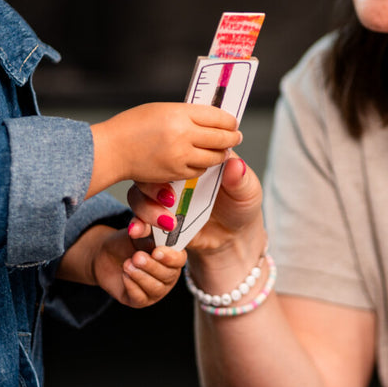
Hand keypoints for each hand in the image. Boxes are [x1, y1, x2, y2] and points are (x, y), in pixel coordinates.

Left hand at [90, 227, 186, 307]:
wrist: (105, 256)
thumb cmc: (127, 243)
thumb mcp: (136, 231)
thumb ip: (145, 227)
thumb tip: (149, 224)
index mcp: (171, 256)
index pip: (179, 259)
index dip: (170, 257)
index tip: (156, 251)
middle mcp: (168, 274)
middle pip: (169, 275)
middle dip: (151, 266)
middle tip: (136, 257)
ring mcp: (156, 289)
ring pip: (156, 288)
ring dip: (141, 276)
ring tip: (127, 264)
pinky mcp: (140, 300)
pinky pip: (141, 298)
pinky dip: (132, 286)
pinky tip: (124, 275)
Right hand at [91, 102, 242, 193]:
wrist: (112, 150)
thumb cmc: (133, 126)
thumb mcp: (161, 110)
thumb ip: (186, 114)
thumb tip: (212, 117)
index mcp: (179, 113)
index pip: (217, 116)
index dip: (229, 120)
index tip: (234, 122)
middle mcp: (182, 134)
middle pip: (221, 137)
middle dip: (232, 137)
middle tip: (236, 136)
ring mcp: (179, 156)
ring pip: (214, 157)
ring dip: (222, 153)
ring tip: (224, 149)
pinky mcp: (175, 173)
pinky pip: (199, 171)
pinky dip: (204, 166)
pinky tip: (202, 160)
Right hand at [129, 157, 265, 280]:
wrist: (234, 238)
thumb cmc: (241, 206)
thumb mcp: (248, 191)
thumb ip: (240, 179)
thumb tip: (236, 164)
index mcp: (196, 160)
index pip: (176, 148)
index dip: (170, 155)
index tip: (174, 170)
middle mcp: (176, 174)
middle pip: (149, 170)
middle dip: (150, 185)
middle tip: (168, 199)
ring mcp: (165, 196)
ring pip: (139, 194)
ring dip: (145, 207)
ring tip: (165, 221)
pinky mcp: (159, 218)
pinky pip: (141, 218)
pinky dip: (140, 224)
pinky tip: (144, 231)